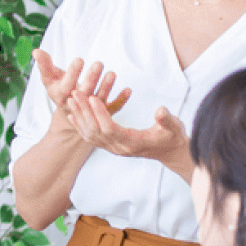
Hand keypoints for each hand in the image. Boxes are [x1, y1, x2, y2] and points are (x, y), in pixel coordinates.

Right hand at [34, 52, 130, 120]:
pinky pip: (114, 107)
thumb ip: (45, 65)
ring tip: (112, 74)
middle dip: (92, 78)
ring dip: (107, 88)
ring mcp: (91, 110)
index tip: (79, 59)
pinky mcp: (103, 113)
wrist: (70, 114)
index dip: (73, 73)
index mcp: (62, 96)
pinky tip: (128, 89)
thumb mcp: (50, 79)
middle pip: (84, 93)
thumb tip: (36, 51)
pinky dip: (121, 100)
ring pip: (100, 100)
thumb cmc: (61, 90)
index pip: (67, 85)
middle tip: (99, 63)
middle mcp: (77, 104)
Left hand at [64, 91, 191, 176]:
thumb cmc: (173, 137)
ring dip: (80, 117)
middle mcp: (120, 148)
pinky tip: (72, 115)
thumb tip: (161, 110)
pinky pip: (92, 138)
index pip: (111, 129)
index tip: (92, 98)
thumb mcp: (174, 127)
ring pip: (91, 134)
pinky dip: (81, 126)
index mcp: (133, 143)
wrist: (169, 152)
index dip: (100, 113)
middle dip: (85, 111)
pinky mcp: (111, 146)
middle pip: (97, 130)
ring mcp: (114, 149)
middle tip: (75, 93)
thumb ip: (167, 119)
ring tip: (71, 100)